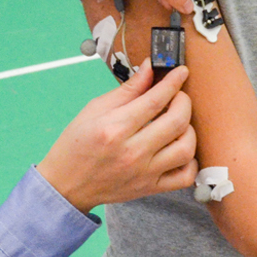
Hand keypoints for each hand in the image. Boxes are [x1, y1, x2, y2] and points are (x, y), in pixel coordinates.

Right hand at [37, 61, 197, 213]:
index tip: (181, 71)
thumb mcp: (95, 110)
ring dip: (189, 129)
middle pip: (177, 121)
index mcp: (114, 128)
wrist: (66, 185)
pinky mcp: (150, 188)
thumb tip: (149, 68)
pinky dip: (190, 161)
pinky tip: (179, 148)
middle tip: (177, 95)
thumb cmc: (76, 145)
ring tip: (178, 122)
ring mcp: (144, 173)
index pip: (155, 99)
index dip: (173, 81)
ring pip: (186, 148)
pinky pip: (184, 177)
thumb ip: (127, 90)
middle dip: (183, 101)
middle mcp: (132, 152)